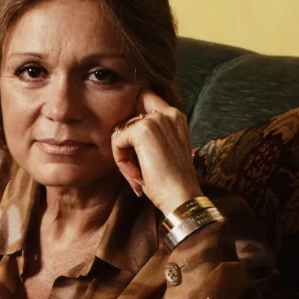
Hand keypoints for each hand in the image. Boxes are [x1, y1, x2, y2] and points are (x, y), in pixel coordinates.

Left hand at [110, 90, 202, 214]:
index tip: (134, 149)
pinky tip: (137, 175)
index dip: (133, 122)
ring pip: (121, 131)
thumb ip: (148, 136)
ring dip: (123, 156)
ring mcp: (156, 119)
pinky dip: (121, 161)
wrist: (182, 198)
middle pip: (129, 116)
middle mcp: (169, 112)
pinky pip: (116, 141)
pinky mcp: (142, 130)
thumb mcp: (162, 152)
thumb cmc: (171, 182)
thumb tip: (119, 133)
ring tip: (138, 174)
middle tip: (136, 169)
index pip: (144, 100)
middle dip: (126, 142)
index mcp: (176, 117)